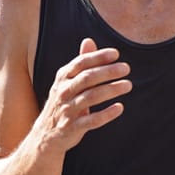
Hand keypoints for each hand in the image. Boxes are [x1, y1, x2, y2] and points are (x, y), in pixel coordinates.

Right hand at [35, 36, 130, 152]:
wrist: (45, 135)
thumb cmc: (62, 103)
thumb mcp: (67, 82)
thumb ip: (80, 63)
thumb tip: (89, 40)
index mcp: (62, 78)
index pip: (80, 63)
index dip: (98, 57)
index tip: (116, 54)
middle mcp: (63, 92)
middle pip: (86, 78)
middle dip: (107, 72)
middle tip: (126, 68)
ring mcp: (67, 110)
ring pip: (90, 97)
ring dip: (110, 90)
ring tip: (128, 85)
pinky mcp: (72, 128)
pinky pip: (92, 121)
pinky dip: (106, 114)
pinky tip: (120, 107)